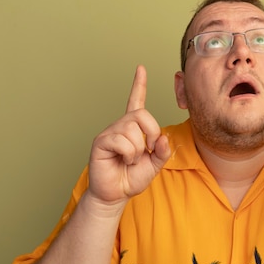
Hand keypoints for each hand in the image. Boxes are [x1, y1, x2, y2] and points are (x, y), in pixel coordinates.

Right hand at [87, 65, 170, 204]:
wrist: (115, 194)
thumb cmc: (131, 178)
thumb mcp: (154, 165)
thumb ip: (162, 151)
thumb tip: (163, 137)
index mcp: (133, 128)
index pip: (136, 101)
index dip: (139, 85)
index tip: (140, 68)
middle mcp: (120, 126)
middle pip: (142, 115)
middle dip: (150, 133)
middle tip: (146, 150)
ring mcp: (110, 133)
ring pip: (132, 130)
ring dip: (137, 150)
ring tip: (129, 159)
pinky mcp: (101, 142)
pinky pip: (121, 140)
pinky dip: (128, 153)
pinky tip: (122, 160)